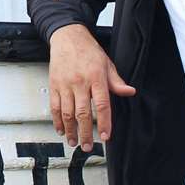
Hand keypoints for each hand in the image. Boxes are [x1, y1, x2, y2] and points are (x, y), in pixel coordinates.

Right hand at [47, 24, 135, 150]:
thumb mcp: (107, 64)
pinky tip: (61, 129)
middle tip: (87, 147)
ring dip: (70, 130)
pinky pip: (55, 106)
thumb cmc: (88, 51)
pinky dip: (57, 120)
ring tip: (74, 142)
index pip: (102, 105)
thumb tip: (130, 92)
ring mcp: (65, 84)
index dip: (105, 122)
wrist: (67, 37)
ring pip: (67, 113)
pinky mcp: (54, 85)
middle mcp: (80, 82)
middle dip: (85, 132)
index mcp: (96, 78)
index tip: (106, 136)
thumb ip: (117, 82)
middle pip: (82, 113)